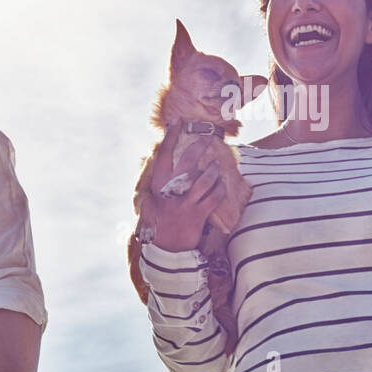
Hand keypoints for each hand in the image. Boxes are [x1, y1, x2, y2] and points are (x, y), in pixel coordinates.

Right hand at [149, 119, 226, 251]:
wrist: (166, 249)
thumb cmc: (160, 220)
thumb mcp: (150, 200)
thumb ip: (156, 180)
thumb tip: (152, 156)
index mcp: (157, 186)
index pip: (163, 156)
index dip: (170, 137)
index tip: (176, 122)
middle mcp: (170, 193)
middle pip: (187, 163)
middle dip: (198, 147)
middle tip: (207, 138)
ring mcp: (185, 204)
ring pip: (204, 179)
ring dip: (213, 170)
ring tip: (216, 165)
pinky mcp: (198, 215)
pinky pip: (214, 197)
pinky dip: (220, 188)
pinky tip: (221, 184)